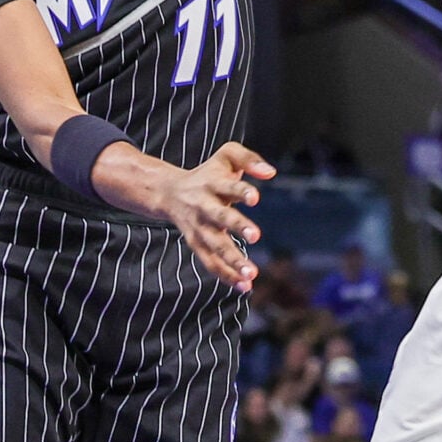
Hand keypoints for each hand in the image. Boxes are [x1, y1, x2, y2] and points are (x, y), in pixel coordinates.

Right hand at [151, 141, 274, 289]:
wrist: (170, 192)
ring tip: (251, 273)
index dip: (241, 191)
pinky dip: (226, 276)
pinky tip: (245, 286)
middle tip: (255, 235)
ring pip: (214, 246)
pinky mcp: (197, 245)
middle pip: (220, 217)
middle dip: (237, 226)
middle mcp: (204, 206)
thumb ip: (249, 159)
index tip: (255, 197)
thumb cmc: (209, 172)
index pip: (228, 186)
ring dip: (232, 260)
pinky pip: (210, 263)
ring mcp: (199, 228)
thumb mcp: (226, 155)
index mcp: (212, 183)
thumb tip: (271, 173)